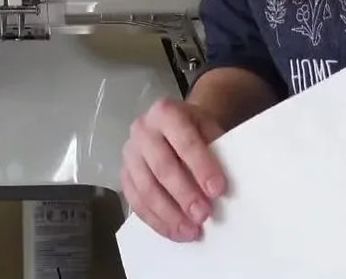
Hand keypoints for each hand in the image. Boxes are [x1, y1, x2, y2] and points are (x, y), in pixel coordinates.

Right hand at [120, 97, 228, 241]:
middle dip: (184, 194)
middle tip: (203, 215)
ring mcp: (129, 154)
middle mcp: (142, 130)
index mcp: (166, 112)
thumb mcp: (210, 129)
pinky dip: (156, 221)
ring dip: (169, 214)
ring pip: (146, 188)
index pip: (184, 140)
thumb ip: (217, 152)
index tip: (218, 190)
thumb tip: (222, 190)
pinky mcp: (124, 176)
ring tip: (191, 231)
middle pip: (162, 166)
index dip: (201, 166)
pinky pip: (136, 202)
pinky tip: (175, 232)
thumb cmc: (197, 131)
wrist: (175, 126)